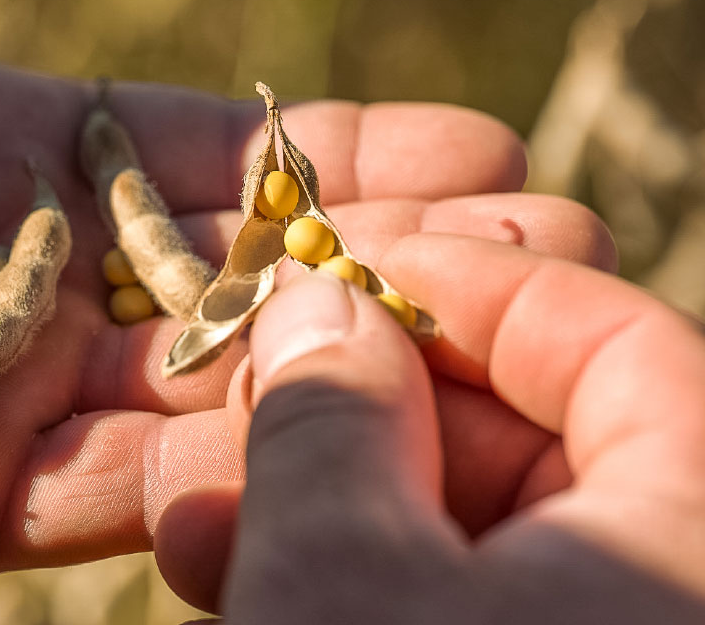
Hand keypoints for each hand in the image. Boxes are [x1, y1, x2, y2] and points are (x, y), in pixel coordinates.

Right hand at [157, 238, 704, 621]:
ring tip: (206, 509)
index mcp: (694, 535)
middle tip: (247, 396)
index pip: (614, 340)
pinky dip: (347, 570)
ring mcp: (590, 624)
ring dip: (325, 491)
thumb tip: (319, 303)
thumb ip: (331, 420)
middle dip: (360, 402)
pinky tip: (232, 568)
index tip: (340, 272)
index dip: (463, 281)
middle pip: (527, 428)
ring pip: (466, 520)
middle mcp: (664, 575)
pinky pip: (443, 596)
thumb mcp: (344, 582)